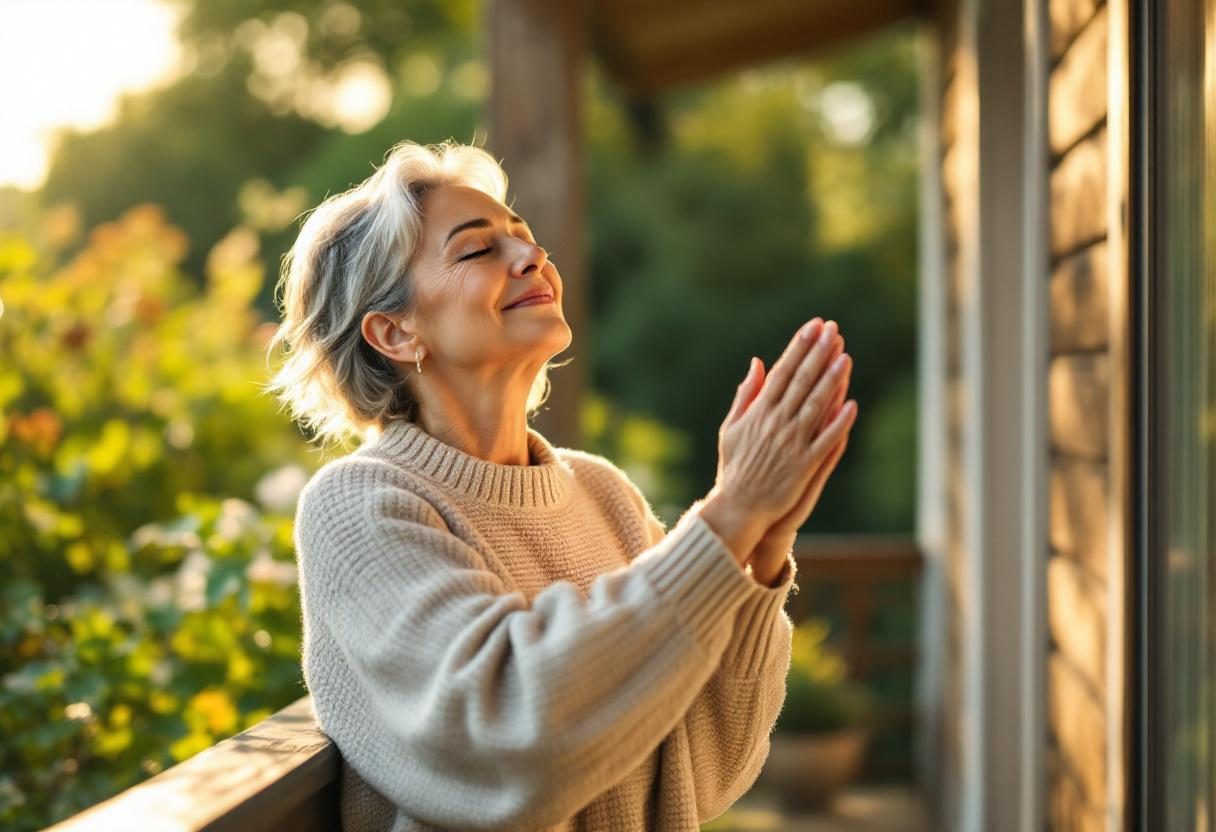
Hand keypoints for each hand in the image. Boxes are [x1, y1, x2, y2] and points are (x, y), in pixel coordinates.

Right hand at [700, 318, 856, 562]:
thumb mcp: (731, 427)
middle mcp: (776, 423)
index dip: (799, 347)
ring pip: (816, 406)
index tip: (813, 327)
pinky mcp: (804, 464)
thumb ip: (746, 395)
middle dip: (818, 353)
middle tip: (833, 330)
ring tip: (845, 356)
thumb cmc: (734, 466)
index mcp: (759, 412)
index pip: (782, 371)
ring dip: (832, 380)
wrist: (738, 505)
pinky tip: (852, 404)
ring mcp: (791, 443)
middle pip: (801, 382)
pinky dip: (839, 423)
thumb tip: (757, 363)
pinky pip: (825, 440)